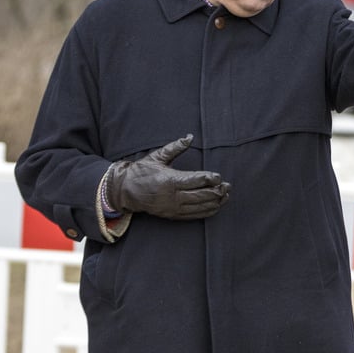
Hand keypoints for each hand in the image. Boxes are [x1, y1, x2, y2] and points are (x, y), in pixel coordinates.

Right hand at [106, 134, 230, 219]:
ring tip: (226, 195)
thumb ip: (175, 147)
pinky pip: (195, 215)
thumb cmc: (142, 171)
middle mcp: (172, 196)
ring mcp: (173, 208)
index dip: (210, 179)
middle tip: (228, 186)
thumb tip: (190, 137)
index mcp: (169, 180)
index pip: (195, 180)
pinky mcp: (173, 215)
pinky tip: (217, 205)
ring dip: (216, 201)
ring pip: (200, 206)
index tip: (219, 177)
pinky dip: (208, 211)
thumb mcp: (157, 157)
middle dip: (217, 191)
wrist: (125, 191)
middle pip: (201, 195)